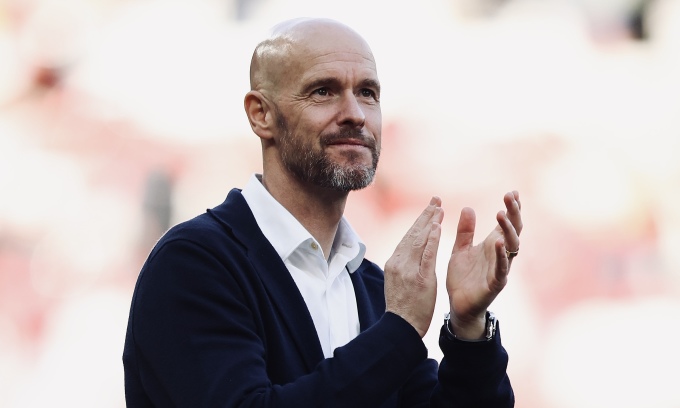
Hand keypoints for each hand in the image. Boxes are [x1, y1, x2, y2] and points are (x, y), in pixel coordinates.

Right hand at [384, 197, 443, 337]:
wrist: (400, 326)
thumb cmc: (403, 307)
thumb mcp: (399, 281)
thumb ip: (405, 265)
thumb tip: (410, 253)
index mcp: (394, 262)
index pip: (407, 237)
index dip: (418, 222)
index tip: (428, 210)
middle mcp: (399, 262)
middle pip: (412, 234)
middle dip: (425, 216)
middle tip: (435, 200)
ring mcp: (408, 269)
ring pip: (419, 240)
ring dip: (430, 222)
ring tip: (439, 208)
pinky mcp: (420, 277)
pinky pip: (426, 254)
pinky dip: (432, 238)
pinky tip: (438, 226)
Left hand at [446, 191, 521, 338]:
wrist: (458, 305)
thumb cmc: (462, 277)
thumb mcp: (460, 249)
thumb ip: (465, 231)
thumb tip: (468, 207)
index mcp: (492, 245)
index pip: (506, 223)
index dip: (511, 208)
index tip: (512, 192)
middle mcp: (500, 254)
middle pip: (513, 230)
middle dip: (513, 213)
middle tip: (510, 196)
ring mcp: (500, 268)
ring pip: (512, 246)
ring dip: (508, 230)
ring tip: (501, 214)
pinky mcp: (496, 283)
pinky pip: (502, 268)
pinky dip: (502, 255)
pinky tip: (499, 242)